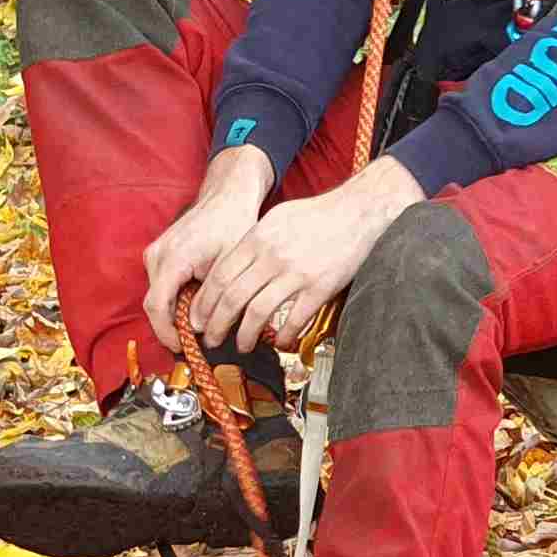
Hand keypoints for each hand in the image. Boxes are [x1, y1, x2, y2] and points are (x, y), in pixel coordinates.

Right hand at [141, 145, 275, 355]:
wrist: (227, 195)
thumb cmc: (232, 224)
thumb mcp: (230, 266)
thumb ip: (214, 298)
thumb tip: (203, 329)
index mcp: (172, 258)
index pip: (157, 307)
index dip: (168, 333)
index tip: (184, 348)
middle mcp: (157, 256)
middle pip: (155, 305)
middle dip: (173, 328)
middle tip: (197, 344)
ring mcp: (155, 254)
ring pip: (158, 296)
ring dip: (176, 314)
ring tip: (202, 326)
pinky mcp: (159, 254)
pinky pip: (162, 286)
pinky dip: (176, 300)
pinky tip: (198, 306)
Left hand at [188, 159, 424, 356]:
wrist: (358, 211)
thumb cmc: (317, 215)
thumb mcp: (275, 220)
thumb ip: (252, 243)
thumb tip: (231, 268)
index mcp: (257, 238)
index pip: (219, 276)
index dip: (204, 302)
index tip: (198, 318)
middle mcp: (272, 256)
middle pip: (232, 298)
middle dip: (216, 324)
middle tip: (211, 338)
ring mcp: (296, 273)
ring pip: (257, 312)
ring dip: (245, 335)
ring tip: (242, 345)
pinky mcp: (320, 287)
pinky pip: (294, 319)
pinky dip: (283, 336)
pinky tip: (280, 342)